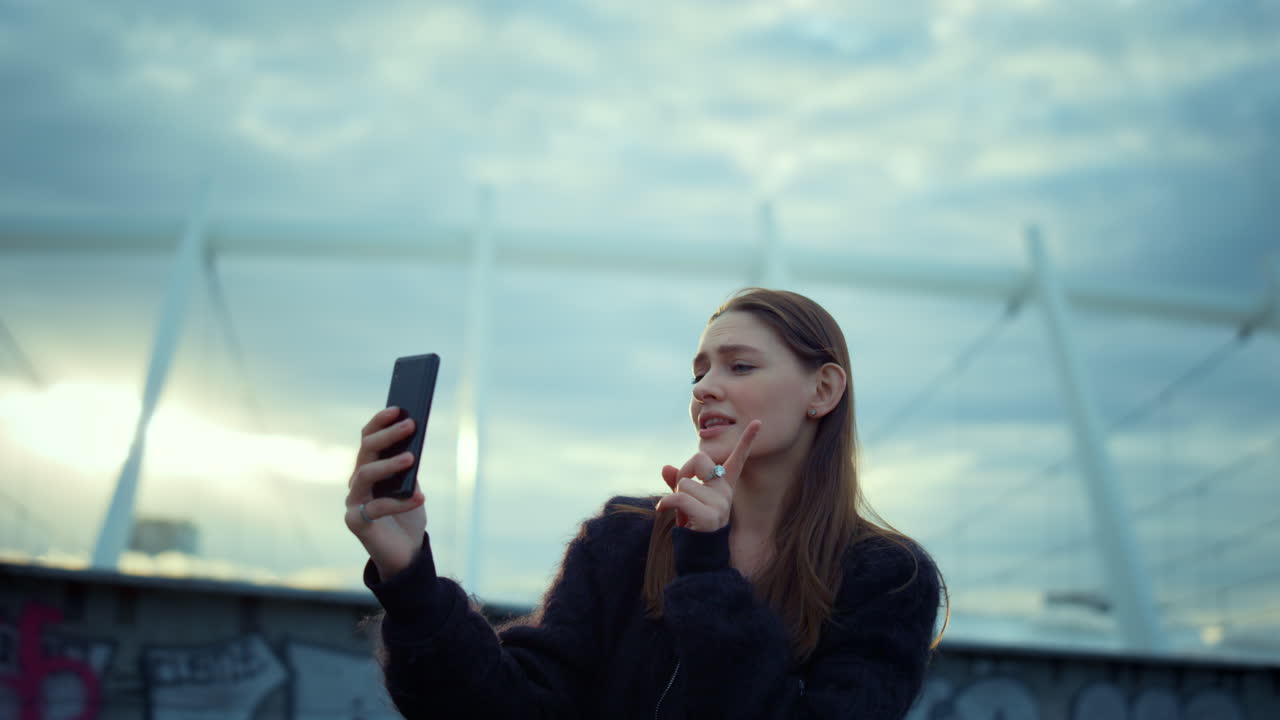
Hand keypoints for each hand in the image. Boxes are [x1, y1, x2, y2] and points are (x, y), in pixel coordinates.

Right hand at [345, 407, 427, 579]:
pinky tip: (420, 498)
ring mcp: (353, 501)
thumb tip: (413, 447)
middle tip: (411, 424)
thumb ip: (409, 469)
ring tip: (412, 457)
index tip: (399, 408)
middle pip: (366, 451)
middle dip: (388, 435)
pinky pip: (375, 508)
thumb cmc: (407, 515)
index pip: (369, 438)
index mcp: (369, 467)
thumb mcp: (412, 487)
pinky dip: (399, 502)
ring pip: (364, 474)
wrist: (405, 552)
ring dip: (389, 464)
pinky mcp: (355, 522)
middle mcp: (357, 481)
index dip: (380, 422)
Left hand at [655, 420, 761, 532]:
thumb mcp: (685, 500)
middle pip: (699, 458)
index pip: (737, 458)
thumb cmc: (692, 524)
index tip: (757, 422)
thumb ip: (677, 482)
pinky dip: (665, 503)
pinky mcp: (710, 516)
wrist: (698, 555)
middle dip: (683, 471)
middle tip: (680, 490)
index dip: (746, 440)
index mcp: (724, 484)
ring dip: (674, 496)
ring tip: (682, 513)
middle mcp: (725, 491)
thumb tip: (666, 467)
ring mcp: (720, 503)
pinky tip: (662, 511)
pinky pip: (679, 498)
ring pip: (684, 482)